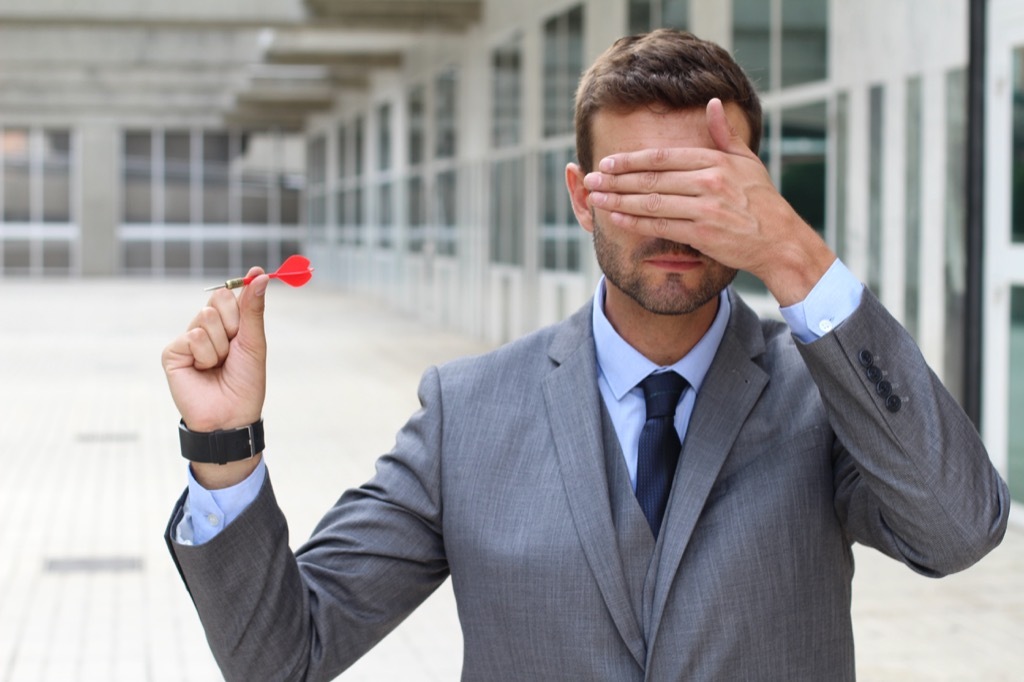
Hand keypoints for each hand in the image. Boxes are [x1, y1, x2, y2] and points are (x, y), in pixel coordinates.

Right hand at [162, 267, 268, 486]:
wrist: (231, 414)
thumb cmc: (246, 381)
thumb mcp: (254, 342)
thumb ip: (253, 308)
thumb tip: (259, 273)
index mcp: (226, 324)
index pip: (229, 293)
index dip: (242, 301)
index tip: (249, 311)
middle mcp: (206, 328)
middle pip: (218, 300)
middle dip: (233, 325)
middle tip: (233, 350)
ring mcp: (188, 339)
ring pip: (206, 318)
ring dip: (220, 346)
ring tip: (219, 365)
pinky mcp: (173, 353)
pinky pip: (192, 336)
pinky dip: (205, 355)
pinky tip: (203, 371)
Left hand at [582, 98, 834, 304]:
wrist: (779, 239)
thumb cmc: (761, 200)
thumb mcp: (747, 160)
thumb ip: (724, 134)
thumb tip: (713, 102)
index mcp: (715, 161)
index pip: (663, 157)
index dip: (631, 160)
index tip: (607, 162)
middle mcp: (708, 182)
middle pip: (651, 179)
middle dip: (616, 180)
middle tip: (590, 180)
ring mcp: (705, 208)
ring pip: (652, 203)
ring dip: (618, 201)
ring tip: (595, 198)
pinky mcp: (703, 234)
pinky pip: (661, 226)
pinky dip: (635, 222)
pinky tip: (615, 218)